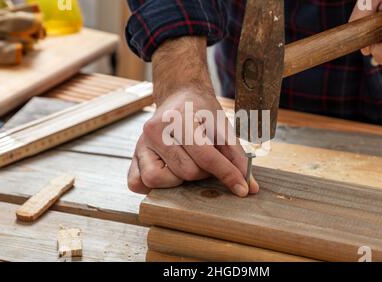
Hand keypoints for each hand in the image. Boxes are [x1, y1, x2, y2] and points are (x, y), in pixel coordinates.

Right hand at [127, 37, 258, 196]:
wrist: (179, 97)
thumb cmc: (202, 112)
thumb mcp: (223, 127)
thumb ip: (237, 157)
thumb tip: (249, 188)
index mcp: (178, 118)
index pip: (206, 157)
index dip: (227, 175)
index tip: (242, 190)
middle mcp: (154, 130)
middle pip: (185, 172)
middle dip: (202, 172)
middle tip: (206, 160)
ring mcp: (139, 144)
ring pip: (159, 180)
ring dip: (178, 179)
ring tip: (187, 163)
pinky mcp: (132, 156)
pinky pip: (137, 183)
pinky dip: (154, 185)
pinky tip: (168, 173)